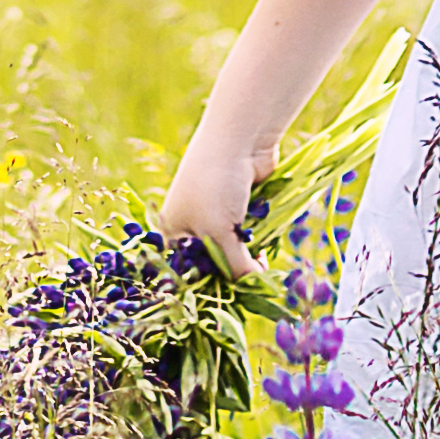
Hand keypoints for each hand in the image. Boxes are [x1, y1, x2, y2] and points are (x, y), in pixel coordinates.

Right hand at [157, 122, 265, 277]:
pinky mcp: (241, 204)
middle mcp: (193, 222)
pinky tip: (266, 243)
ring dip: (248, 253)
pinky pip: (250, 232)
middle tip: (251, 283)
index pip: (187, 268)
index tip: (229, 299)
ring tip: (259, 260)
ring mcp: (218, 212)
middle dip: (232, 269)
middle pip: (214, 259)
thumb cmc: (215, 185)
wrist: (240, 139)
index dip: (207, 283)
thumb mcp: (219, 233)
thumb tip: (256, 284)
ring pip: (235, 246)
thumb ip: (235, 265)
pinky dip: (258, 237)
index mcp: (173, 230)